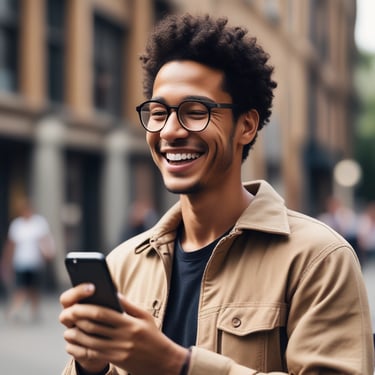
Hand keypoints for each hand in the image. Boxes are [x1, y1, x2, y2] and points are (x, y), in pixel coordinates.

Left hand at [59, 285, 187, 374]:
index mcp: (129, 324)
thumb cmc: (153, 336)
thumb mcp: (145, 316)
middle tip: (67, 314)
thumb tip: (113, 293)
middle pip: (92, 327)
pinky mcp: (114, 361)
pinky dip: (79, 348)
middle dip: (76, 319)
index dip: (86, 309)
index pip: (103, 314)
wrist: (163, 362)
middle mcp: (122, 338)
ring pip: (89, 342)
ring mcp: (117, 351)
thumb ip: (128, 305)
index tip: (76, 304)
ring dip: (74, 335)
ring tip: (68, 328)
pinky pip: (92, 354)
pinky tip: (74, 344)